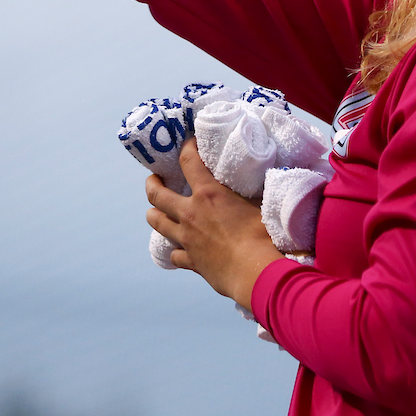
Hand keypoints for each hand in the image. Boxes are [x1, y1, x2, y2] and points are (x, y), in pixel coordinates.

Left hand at [146, 137, 283, 310]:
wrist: (256, 272)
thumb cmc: (263, 235)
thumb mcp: (259, 203)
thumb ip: (252, 189)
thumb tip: (260, 176)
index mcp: (208, 194)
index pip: (188, 161)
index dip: (186, 147)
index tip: (188, 142)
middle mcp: (190, 213)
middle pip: (157, 194)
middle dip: (152, 183)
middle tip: (154, 178)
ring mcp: (187, 239)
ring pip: (157, 222)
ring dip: (154, 213)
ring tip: (155, 210)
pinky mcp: (191, 261)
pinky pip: (174, 254)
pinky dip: (174, 249)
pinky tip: (178, 248)